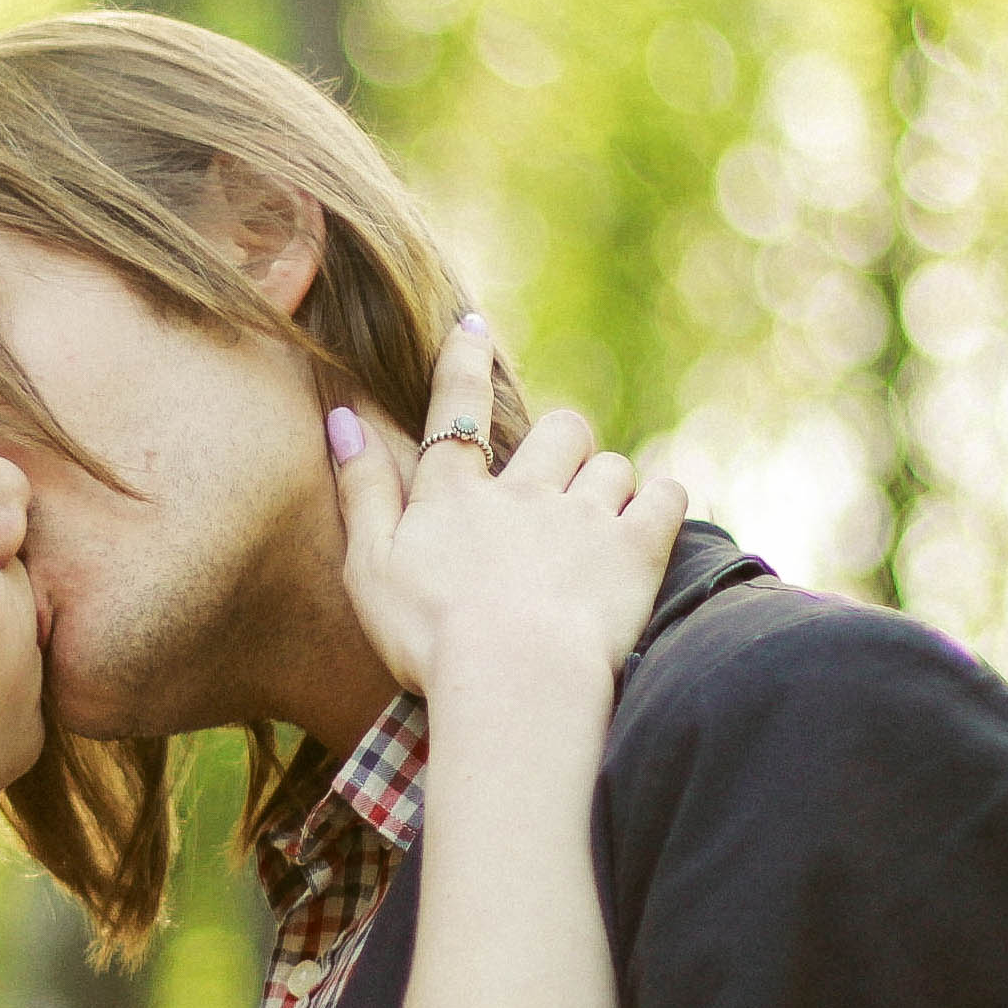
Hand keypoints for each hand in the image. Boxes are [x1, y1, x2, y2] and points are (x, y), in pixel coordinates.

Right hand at [327, 317, 685, 697]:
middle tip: (556, 488)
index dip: (464, 364)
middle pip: (560, 431)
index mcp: (454, 496)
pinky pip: (665, 496)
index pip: (458, 409)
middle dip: (564, 448)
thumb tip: (343, 416)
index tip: (472, 328)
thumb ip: (361, 490)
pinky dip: (661, 500)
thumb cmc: (428, 637)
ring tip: (596, 528)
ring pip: (612, 466)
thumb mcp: (369, 568)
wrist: (512, 680)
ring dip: (608, 485)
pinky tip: (651, 521)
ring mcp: (584, 518)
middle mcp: (524, 492)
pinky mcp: (636, 551)